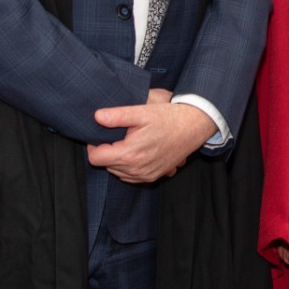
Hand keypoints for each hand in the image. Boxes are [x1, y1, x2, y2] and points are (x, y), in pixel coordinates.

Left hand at [86, 93, 216, 183]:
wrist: (194, 126)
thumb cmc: (169, 117)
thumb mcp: (142, 111)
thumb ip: (117, 115)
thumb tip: (96, 116)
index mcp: (129, 154)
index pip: (95, 158)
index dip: (94, 144)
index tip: (101, 133)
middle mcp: (136, 170)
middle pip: (106, 165)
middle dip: (107, 150)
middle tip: (117, 134)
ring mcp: (145, 175)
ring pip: (118, 172)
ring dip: (117, 159)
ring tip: (128, 141)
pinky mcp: (153, 176)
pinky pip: (131, 176)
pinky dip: (128, 166)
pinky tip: (137, 151)